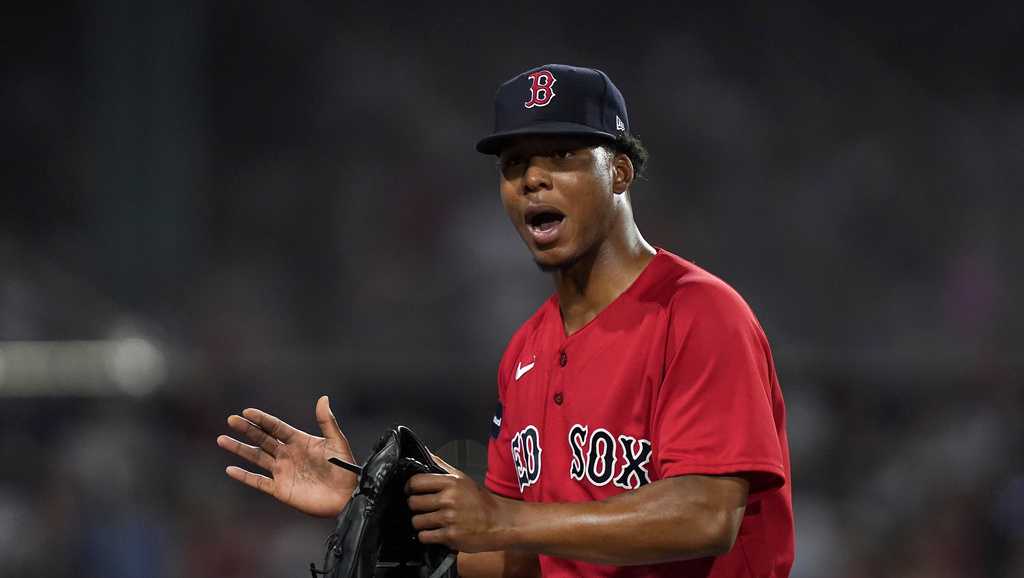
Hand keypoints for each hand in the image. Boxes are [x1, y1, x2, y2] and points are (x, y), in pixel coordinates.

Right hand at [217, 395, 356, 517]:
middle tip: (231, 419)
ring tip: (222, 439)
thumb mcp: (337, 442)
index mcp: (299, 441)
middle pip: (263, 439)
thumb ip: (327, 422)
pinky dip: (244, 476)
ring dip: (239, 449)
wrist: (346, 495)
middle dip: (247, 429)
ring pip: (256, 457)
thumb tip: (323, 398)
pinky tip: (230, 469)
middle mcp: (287, 454)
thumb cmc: (344, 468)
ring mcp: (282, 471)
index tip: (247, 411)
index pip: (276, 427)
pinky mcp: (280, 489)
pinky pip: (258, 482)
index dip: (262, 419)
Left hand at [406, 456, 509, 552]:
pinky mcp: (450, 536)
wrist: (499, 522)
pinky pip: (424, 536)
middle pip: (413, 503)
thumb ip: (442, 467)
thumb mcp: (463, 479)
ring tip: (431, 521)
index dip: (410, 487)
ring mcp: (449, 518)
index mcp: (451, 482)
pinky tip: (436, 532)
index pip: (416, 481)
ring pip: (417, 521)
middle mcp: (449, 499)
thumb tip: (425, 455)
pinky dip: (428, 536)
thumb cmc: (480, 502)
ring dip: (421, 523)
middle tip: (424, 508)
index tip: (411, 491)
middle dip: (416, 507)